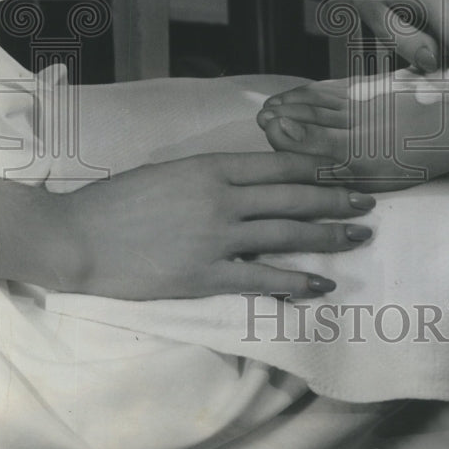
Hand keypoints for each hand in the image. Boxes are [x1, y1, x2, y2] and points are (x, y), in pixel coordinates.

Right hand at [9, 153, 374, 299]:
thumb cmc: (122, 200)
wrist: (81, 237)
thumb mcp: (173, 172)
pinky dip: (295, 281)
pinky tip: (322, 283)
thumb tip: (254, 183)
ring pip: (286, 235)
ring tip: (358, 236)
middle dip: (335, 201)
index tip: (344, 173)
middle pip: (293, 198)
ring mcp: (217, 238)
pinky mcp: (206, 276)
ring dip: (328, 236)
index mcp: (213, 168)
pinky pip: (261, 278)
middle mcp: (223, 199)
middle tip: (367, 203)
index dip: (318, 170)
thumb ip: (214, 177)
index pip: (280, 165)